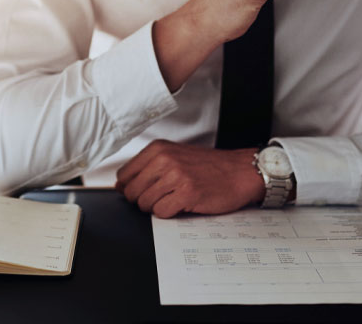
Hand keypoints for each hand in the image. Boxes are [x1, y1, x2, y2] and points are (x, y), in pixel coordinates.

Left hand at [115, 140, 264, 218]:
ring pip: (144, 203)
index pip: (124, 175)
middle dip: (142, 201)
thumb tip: (121, 185)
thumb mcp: (175, 156)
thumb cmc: (209, 166)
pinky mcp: (187, 193)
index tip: (143, 191)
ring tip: (174, 200)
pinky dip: (169, 213)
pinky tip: (182, 205)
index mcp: (158, 149)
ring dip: (157, 208)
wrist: (240, 171)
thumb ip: (148, 167)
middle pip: (131, 192)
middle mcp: (164, 159)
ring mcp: (175, 176)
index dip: (130, 188)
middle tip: (162, 198)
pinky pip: (161, 212)